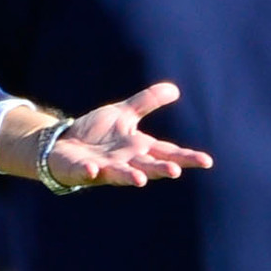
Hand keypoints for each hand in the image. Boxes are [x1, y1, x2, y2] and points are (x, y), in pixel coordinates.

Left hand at [0, 84, 212, 190]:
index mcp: (139, 148)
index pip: (167, 153)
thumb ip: (147, 102)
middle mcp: (126, 161)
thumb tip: (175, 89)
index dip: (186, 157)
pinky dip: (89, 172)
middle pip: (147, 166)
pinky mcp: (81, 170)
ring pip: (121, 174)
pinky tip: (93, 170)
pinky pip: (85, 173)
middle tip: (175, 171)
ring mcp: (104, 168)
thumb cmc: (98, 133)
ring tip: (141, 180)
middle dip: (159, 170)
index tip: (207, 161)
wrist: (64, 144)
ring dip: (130, 177)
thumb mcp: (124, 114)